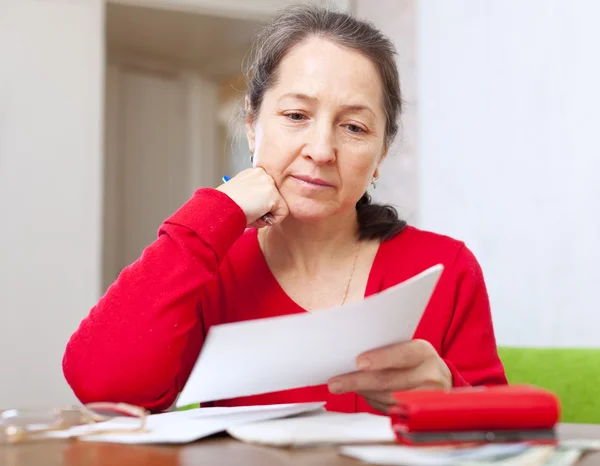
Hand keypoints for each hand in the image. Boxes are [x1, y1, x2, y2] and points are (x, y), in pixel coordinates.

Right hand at [216, 168, 288, 226]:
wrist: (219, 208)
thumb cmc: (225, 205)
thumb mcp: (240, 195)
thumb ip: (255, 195)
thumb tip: (265, 206)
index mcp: (253, 173)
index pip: (267, 190)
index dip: (260, 203)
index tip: (248, 207)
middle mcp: (263, 174)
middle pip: (275, 197)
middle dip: (264, 209)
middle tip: (249, 211)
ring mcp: (269, 183)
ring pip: (279, 206)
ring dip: (266, 215)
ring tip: (251, 213)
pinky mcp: (274, 196)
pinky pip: (282, 214)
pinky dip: (272, 221)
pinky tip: (256, 217)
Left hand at [327, 339, 451, 412]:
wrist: (440, 378)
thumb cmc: (413, 359)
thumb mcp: (407, 347)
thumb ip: (386, 349)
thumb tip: (351, 354)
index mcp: (423, 352)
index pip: (402, 355)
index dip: (381, 359)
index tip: (359, 363)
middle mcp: (430, 375)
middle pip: (390, 381)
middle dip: (359, 382)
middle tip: (336, 383)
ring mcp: (427, 397)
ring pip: (387, 398)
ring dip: (363, 392)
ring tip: (342, 385)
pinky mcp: (420, 414)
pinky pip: (390, 410)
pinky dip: (373, 401)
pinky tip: (362, 393)